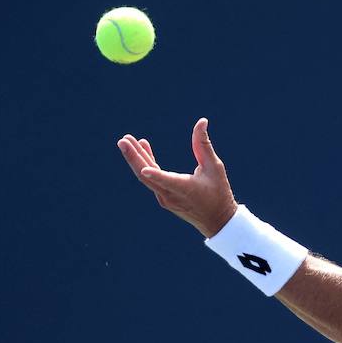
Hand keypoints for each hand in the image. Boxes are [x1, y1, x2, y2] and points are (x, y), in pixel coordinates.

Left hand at [117, 117, 237, 237]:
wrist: (217, 221)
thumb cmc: (219, 193)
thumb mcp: (215, 167)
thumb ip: (203, 145)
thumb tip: (202, 121)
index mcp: (185, 189)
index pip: (167, 181)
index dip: (156, 175)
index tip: (144, 168)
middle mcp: (171, 196)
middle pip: (147, 176)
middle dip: (134, 157)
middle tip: (123, 140)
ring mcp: (165, 198)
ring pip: (146, 177)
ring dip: (136, 158)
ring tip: (127, 140)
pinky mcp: (163, 198)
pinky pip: (150, 180)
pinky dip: (146, 164)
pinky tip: (144, 149)